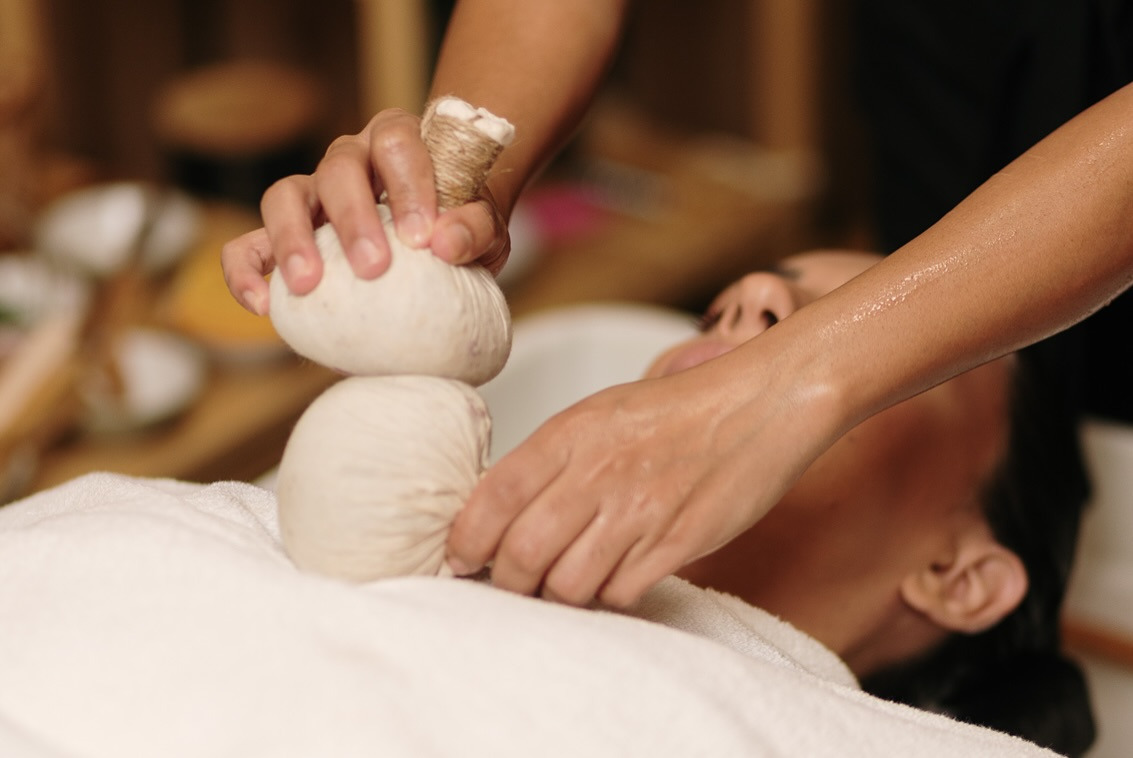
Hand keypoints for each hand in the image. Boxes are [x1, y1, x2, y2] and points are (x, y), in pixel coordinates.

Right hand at [221, 108, 511, 315]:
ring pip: (283, 196)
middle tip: (372, 267)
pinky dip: (246, 271)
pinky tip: (263, 306)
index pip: (396, 142)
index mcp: (398, 142)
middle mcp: (348, 159)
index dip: (406, 184)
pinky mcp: (282, 235)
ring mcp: (311, 194)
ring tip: (307, 286)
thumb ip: (476, 228)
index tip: (422, 235)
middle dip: (352, 217)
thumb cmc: (461, 226)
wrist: (439, 244)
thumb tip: (446, 242)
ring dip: (291, 239)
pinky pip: (248, 245)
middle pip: (337, 168)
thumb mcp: (486, 226)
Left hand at [446, 348, 833, 608]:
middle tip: (511, 583)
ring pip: (567, 585)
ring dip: (558, 594)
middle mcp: (600, 472)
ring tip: (565, 580)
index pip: (494, 497)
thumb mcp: (600, 414)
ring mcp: (641, 511)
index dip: (465, 539)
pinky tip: (616, 573)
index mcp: (573, 433)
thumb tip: (495, 514)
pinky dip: (609, 594)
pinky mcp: (679, 543)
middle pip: (522, 554)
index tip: (460, 560)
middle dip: (506, 581)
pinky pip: (620, 593)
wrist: (759, 406)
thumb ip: (550, 459)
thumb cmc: (676, 412)